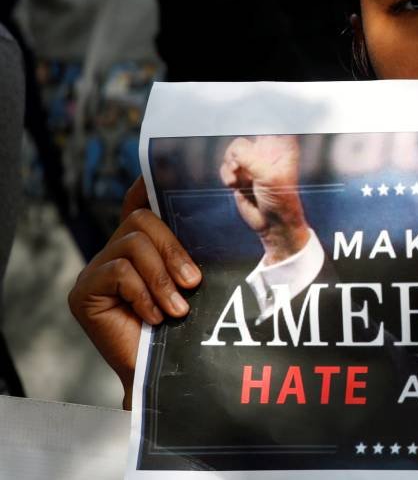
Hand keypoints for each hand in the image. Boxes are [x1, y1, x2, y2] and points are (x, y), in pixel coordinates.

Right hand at [68, 177, 201, 408]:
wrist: (164, 374)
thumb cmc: (184, 328)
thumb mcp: (191, 282)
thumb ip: (188, 252)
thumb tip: (204, 216)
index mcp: (140, 248)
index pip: (138, 206)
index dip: (146, 186)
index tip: (157, 172)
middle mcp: (113, 253)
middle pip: (141, 221)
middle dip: (172, 248)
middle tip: (194, 282)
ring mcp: (95, 271)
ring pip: (133, 245)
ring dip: (162, 277)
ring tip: (178, 308)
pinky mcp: (84, 293)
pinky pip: (118, 272)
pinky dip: (144, 294)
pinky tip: (155, 317)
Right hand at [220, 135, 309, 264]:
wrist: (273, 224)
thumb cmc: (280, 200)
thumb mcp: (268, 177)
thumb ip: (250, 159)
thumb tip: (235, 151)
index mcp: (282, 148)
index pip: (271, 126)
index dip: (260, 121)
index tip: (247, 127)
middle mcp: (267, 153)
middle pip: (245, 137)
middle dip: (237, 150)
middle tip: (237, 164)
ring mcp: (253, 164)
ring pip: (233, 151)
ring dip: (230, 164)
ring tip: (236, 179)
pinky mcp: (241, 175)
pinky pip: (226, 166)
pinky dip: (226, 174)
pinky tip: (233, 184)